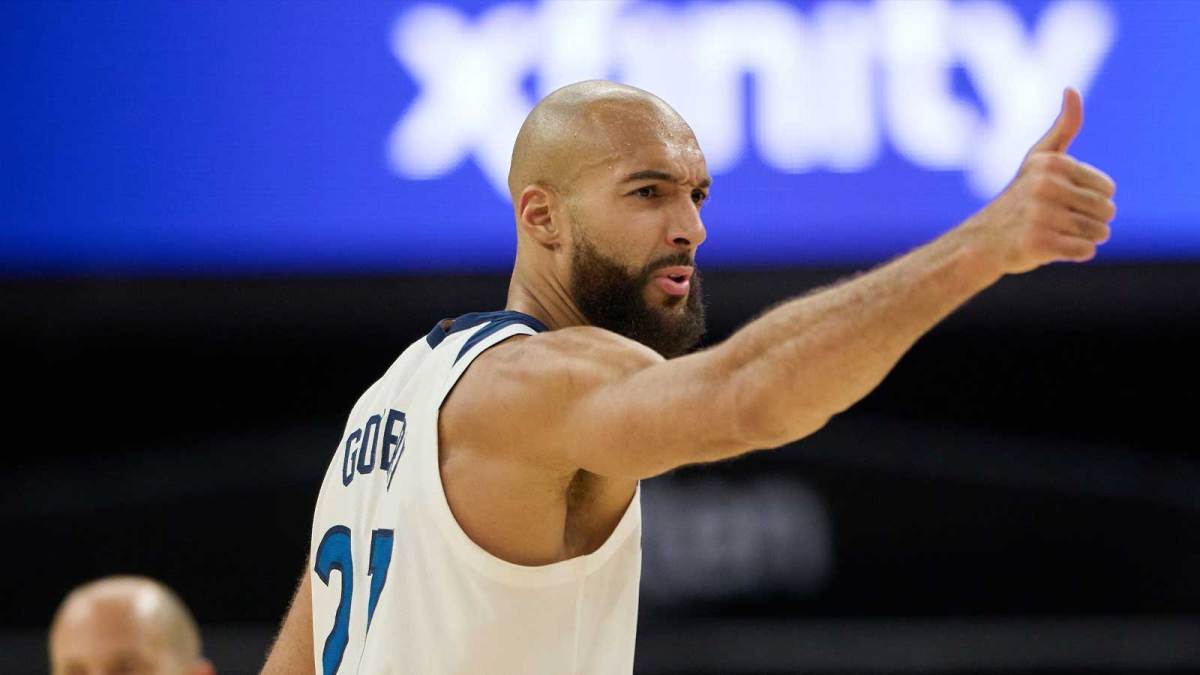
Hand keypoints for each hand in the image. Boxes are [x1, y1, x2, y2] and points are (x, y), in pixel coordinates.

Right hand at [960, 88, 1116, 274]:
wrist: (982, 242)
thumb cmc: (1018, 200)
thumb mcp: (1038, 160)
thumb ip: (1063, 127)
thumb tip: (1071, 88)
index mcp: (1051, 165)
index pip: (1108, 189)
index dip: (1092, 199)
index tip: (1064, 201)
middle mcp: (1045, 188)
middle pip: (1106, 211)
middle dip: (1092, 221)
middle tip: (1061, 222)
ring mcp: (1041, 217)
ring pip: (1098, 233)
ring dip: (1085, 238)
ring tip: (1057, 234)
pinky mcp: (1039, 244)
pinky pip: (1085, 252)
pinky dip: (1075, 254)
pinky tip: (1053, 249)